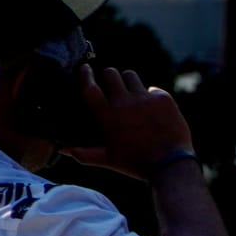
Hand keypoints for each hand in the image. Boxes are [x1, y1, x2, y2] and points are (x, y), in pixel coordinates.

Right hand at [64, 65, 195, 178]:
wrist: (171, 166)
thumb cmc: (137, 164)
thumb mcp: (109, 160)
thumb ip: (85, 153)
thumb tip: (63, 150)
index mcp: (107, 116)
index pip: (90, 87)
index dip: (86, 74)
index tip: (85, 68)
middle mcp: (123, 103)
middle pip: (110, 73)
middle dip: (110, 77)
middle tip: (114, 85)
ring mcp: (144, 99)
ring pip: (131, 76)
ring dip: (129, 82)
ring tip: (132, 93)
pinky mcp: (163, 99)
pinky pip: (153, 89)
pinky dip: (152, 97)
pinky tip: (155, 109)